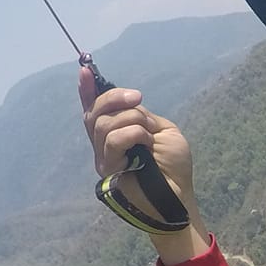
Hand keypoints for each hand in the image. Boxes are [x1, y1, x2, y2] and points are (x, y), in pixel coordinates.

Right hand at [80, 67, 206, 260]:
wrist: (180, 195)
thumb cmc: (174, 168)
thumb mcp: (163, 131)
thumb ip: (142, 116)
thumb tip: (129, 106)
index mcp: (117, 133)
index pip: (94, 109)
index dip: (86, 90)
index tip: (85, 70)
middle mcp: (104, 144)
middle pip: (95, 112)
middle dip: (115, 98)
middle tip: (138, 97)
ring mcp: (104, 157)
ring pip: (104, 124)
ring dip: (133, 120)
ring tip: (150, 134)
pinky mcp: (108, 169)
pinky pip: (113, 140)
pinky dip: (134, 134)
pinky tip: (147, 142)